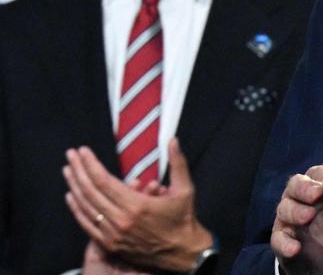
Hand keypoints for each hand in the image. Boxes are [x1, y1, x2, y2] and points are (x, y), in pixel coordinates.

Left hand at [63, 138, 213, 270]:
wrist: (182, 252)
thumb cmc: (184, 219)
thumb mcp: (186, 189)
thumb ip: (178, 163)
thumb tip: (173, 140)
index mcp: (137, 206)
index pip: (104, 181)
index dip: (91, 164)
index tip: (83, 150)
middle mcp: (121, 220)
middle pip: (91, 192)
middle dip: (78, 170)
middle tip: (70, 155)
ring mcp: (113, 234)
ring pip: (86, 207)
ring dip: (74, 186)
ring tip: (68, 170)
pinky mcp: (110, 244)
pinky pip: (88, 224)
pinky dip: (76, 209)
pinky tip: (70, 196)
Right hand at [272, 157, 322, 273]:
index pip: (321, 172)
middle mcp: (305, 198)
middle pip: (296, 185)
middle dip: (303, 189)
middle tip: (315, 197)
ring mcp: (292, 218)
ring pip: (285, 209)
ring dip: (294, 212)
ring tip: (308, 217)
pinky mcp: (285, 240)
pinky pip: (279, 238)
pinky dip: (285, 242)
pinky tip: (295, 247)